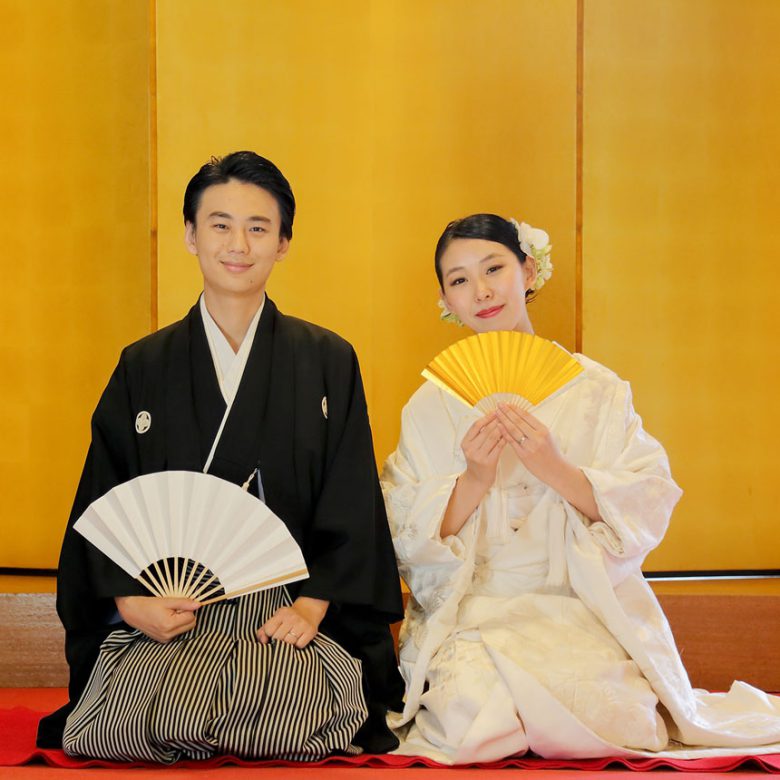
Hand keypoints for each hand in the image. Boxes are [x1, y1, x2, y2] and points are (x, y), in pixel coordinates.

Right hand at [114, 595, 198, 642]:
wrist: (132, 612)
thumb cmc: (149, 604)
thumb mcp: (167, 601)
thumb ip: (184, 603)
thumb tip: (199, 605)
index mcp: (169, 625)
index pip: (192, 617)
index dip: (188, 609)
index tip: (179, 605)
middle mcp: (168, 636)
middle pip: (191, 625)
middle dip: (186, 615)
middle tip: (174, 609)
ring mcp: (165, 640)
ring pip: (185, 629)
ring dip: (181, 621)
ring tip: (169, 614)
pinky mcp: (163, 641)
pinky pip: (177, 633)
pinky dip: (176, 626)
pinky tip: (166, 620)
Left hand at [257, 596, 328, 648]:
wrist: (308, 611)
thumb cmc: (288, 618)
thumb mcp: (275, 619)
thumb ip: (264, 630)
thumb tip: (262, 641)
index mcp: (281, 613)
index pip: (269, 630)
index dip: (269, 635)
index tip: (273, 634)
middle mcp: (292, 617)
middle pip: (278, 637)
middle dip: (278, 641)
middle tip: (282, 638)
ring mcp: (302, 624)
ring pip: (289, 642)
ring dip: (288, 644)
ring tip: (290, 639)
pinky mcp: (311, 631)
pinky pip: (300, 645)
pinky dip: (298, 645)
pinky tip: (298, 639)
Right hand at [439, 414, 505, 537]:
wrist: (477, 480)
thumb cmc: (477, 461)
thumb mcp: (473, 448)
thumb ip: (479, 435)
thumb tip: (492, 418)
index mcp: (465, 443)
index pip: (476, 425)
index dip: (486, 417)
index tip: (495, 411)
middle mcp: (470, 449)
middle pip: (486, 430)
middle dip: (497, 421)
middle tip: (506, 414)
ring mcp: (478, 456)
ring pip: (493, 437)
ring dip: (502, 428)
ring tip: (509, 422)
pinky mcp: (488, 462)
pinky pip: (499, 446)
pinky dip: (505, 439)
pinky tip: (510, 435)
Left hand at [496, 404, 566, 484]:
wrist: (556, 471)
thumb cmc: (552, 454)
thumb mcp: (548, 437)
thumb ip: (536, 428)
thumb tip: (523, 417)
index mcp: (543, 430)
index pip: (527, 416)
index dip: (516, 409)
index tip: (508, 404)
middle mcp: (537, 437)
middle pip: (518, 421)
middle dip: (507, 411)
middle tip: (499, 404)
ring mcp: (530, 446)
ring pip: (514, 430)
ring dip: (503, 420)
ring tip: (496, 413)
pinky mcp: (523, 455)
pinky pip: (511, 441)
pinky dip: (504, 433)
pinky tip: (498, 426)